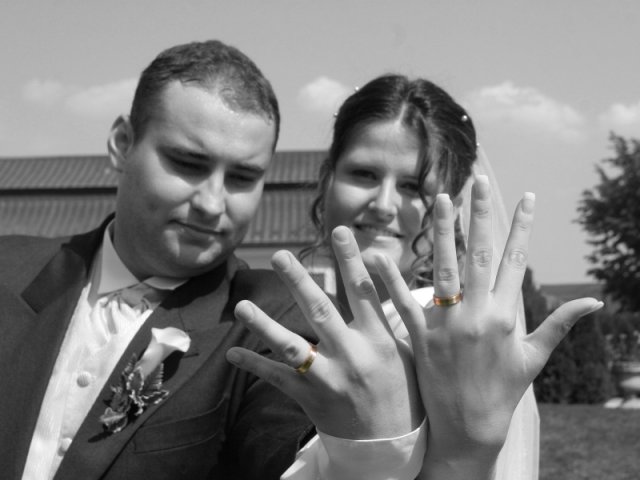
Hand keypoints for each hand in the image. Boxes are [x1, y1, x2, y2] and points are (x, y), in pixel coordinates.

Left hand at [226, 226, 423, 439]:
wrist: (393, 445)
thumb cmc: (402, 391)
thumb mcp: (406, 352)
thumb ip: (390, 319)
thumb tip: (383, 279)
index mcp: (379, 339)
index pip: (364, 291)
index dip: (351, 259)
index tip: (339, 231)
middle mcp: (353, 355)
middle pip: (321, 311)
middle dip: (298, 281)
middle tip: (279, 255)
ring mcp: (330, 378)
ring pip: (292, 347)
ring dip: (264, 325)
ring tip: (242, 305)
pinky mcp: (311, 398)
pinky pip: (278, 379)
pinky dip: (254, 365)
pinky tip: (232, 354)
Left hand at [375, 176, 602, 477]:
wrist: (470, 426)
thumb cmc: (505, 390)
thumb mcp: (535, 357)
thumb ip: (561, 324)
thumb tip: (595, 301)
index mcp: (508, 316)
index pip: (517, 261)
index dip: (523, 227)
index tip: (527, 197)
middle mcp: (478, 314)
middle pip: (480, 255)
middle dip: (480, 215)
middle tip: (477, 182)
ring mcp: (448, 324)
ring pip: (445, 269)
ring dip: (442, 232)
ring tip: (439, 199)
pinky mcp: (421, 337)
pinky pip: (404, 303)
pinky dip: (390, 279)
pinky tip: (377, 254)